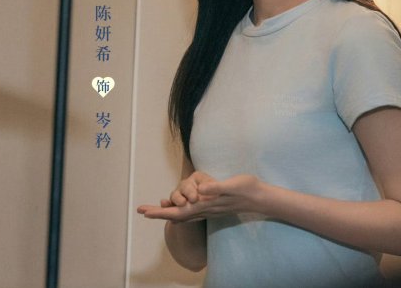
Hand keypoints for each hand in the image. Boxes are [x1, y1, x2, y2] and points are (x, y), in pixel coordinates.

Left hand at [137, 174, 266, 222]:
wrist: (260, 198)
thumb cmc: (247, 189)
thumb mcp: (232, 185)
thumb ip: (216, 188)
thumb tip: (199, 191)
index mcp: (205, 204)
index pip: (178, 210)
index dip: (161, 212)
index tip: (145, 212)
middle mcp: (204, 209)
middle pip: (176, 214)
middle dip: (158, 212)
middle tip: (140, 210)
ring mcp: (208, 209)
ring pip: (182, 214)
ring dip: (166, 212)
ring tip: (153, 210)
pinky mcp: (212, 206)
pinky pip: (190, 212)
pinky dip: (179, 211)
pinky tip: (177, 209)